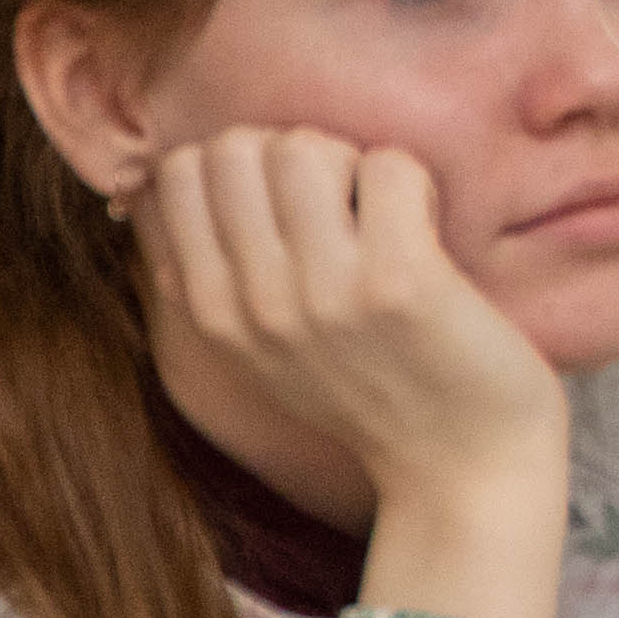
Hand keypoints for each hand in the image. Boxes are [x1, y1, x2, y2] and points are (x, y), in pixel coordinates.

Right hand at [137, 126, 569, 617]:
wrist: (465, 470)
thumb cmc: (376, 390)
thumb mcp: (261, 346)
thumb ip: (211, 270)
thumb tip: (153, 178)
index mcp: (212, 313)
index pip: (178, 172)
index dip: (244, 163)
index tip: (293, 205)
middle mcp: (254, 303)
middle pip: (237, 147)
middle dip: (299, 154)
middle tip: (347, 207)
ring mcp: (325, 292)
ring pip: (305, 147)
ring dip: (356, 164)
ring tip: (387, 219)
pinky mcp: (400, 282)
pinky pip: (389, 166)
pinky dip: (416, 183)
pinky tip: (430, 233)